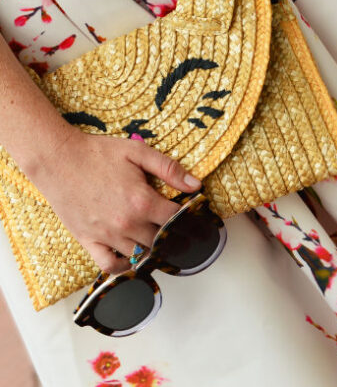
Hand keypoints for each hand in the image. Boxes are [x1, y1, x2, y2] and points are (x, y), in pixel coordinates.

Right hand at [30, 127, 200, 273]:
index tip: (193, 218)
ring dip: (152, 248)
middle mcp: (127, 223)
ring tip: (158, 239)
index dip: (188, 219)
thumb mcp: (138, 152)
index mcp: (142, 201)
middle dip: (172, 235)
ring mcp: (107, 235)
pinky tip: (132, 255)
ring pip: (140, 254)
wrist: (58, 159)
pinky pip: (110, 265)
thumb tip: (196, 185)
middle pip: (161, 240)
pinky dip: (124, 265)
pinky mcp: (88, 241)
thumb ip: (169, 169)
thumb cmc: (98, 154)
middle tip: (177, 229)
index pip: (177, 220)